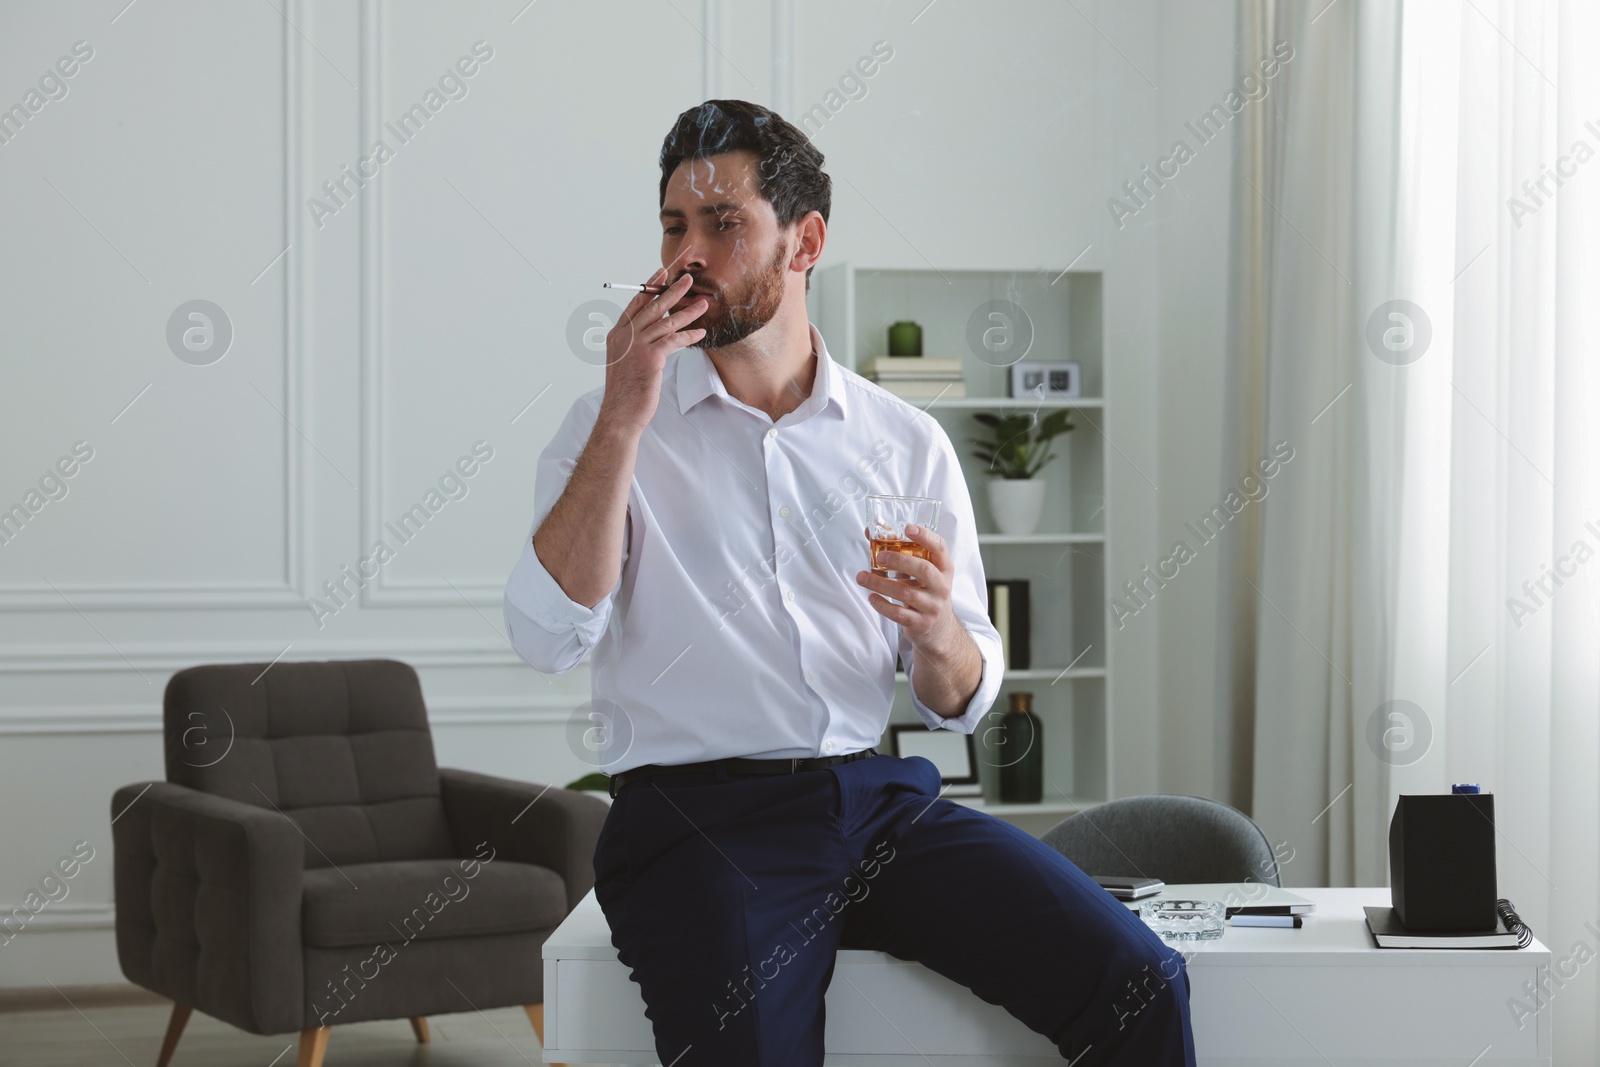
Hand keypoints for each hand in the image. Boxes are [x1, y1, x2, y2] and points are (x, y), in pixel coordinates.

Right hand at [597, 268, 707, 434]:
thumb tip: (650, 332)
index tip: (662, 273)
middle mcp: (625, 336)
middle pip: (653, 307)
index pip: (635, 304)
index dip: (650, 286)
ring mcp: (637, 346)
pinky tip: (700, 333)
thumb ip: (633, 343)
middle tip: (689, 280)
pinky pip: (674, 341)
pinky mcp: (650, 358)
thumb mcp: (623, 361)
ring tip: (703, 304)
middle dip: (673, 291)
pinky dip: (688, 336)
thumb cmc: (624, 391)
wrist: (620, 412)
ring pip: (666, 322)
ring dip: (688, 313)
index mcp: (616, 334)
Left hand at [855, 523, 961, 653]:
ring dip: (881, 584)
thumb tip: (871, 533)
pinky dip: (882, 605)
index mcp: (944, 568)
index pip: (939, 548)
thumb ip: (901, 552)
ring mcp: (932, 606)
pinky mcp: (921, 623)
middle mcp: (941, 586)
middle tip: (880, 557)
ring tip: (862, 577)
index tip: (908, 528)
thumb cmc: (925, 592)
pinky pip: (899, 613)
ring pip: (906, 593)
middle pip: (923, 570)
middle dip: (900, 561)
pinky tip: (871, 597)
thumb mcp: (922, 572)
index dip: (925, 536)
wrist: (939, 628)